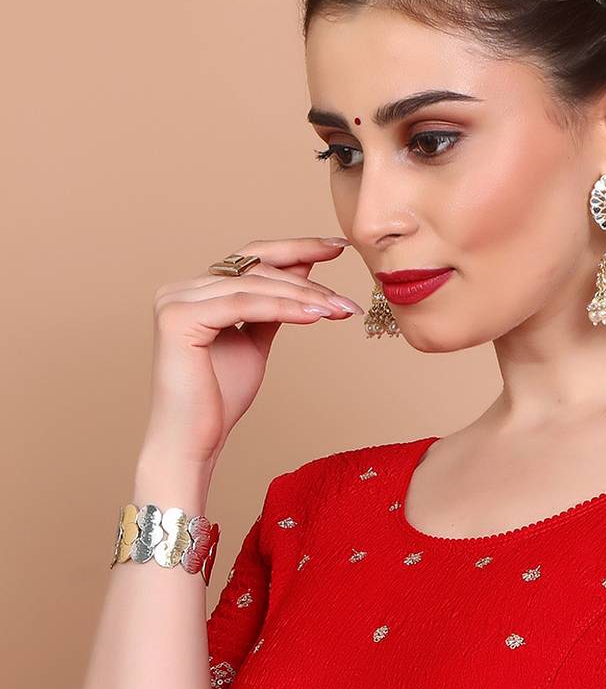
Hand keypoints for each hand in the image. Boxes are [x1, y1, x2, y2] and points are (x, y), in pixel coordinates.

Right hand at [143, 235, 364, 466]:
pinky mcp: (179, 318)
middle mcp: (181, 288)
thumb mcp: (254, 341)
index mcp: (196, 291)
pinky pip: (243, 305)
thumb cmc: (220, 399)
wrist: (193, 441)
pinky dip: (283, 308)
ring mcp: (175, 300)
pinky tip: (316, 316)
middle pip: (255, 268)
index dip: (296, 249)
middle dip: (308, 280)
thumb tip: (303, 268)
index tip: (337, 247)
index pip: (251, 259)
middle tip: (346, 298)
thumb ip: (273, 306)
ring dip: (303, 297)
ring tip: (339, 310)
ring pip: (254, 285)